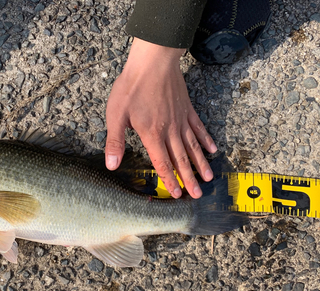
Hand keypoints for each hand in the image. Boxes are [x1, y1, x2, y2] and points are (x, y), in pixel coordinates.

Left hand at [105, 38, 216, 198]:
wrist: (153, 62)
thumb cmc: (132, 87)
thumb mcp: (116, 115)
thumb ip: (115, 142)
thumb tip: (111, 165)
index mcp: (152, 134)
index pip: (162, 163)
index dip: (170, 180)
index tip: (178, 194)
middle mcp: (170, 131)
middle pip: (181, 159)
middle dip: (189, 179)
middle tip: (198, 194)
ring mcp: (181, 120)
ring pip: (193, 147)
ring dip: (201, 164)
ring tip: (209, 178)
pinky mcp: (187, 109)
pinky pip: (199, 128)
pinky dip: (206, 140)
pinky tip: (212, 149)